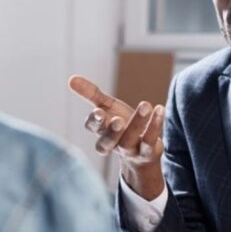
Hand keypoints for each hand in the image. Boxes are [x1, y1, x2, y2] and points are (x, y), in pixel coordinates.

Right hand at [68, 75, 165, 198]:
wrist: (142, 153)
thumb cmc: (120, 126)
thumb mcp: (106, 108)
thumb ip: (91, 94)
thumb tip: (71, 79)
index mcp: (101, 131)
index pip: (93, 128)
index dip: (95, 122)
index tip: (99, 112)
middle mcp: (113, 143)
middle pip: (108, 141)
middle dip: (112, 131)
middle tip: (118, 120)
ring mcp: (130, 150)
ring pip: (130, 140)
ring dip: (138, 122)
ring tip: (145, 104)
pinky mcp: (147, 152)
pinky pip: (150, 140)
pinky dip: (155, 125)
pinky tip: (159, 109)